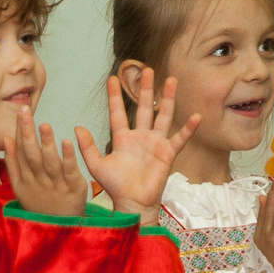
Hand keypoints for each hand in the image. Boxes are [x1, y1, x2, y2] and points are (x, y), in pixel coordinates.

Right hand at [8, 106, 89, 219]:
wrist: (59, 228)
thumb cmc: (40, 204)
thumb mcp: (20, 186)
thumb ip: (12, 162)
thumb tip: (6, 138)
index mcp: (24, 180)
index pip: (20, 152)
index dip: (19, 132)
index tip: (19, 113)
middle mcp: (38, 182)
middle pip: (31, 155)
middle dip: (27, 132)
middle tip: (25, 111)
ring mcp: (56, 185)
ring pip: (49, 162)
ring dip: (46, 143)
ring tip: (44, 124)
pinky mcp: (74, 188)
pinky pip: (70, 171)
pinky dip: (68, 157)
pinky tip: (66, 141)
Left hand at [78, 69, 199, 216]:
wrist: (132, 202)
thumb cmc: (115, 187)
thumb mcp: (96, 166)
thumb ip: (87, 147)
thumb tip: (77, 127)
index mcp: (122, 138)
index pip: (118, 112)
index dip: (115, 96)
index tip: (112, 78)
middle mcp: (140, 136)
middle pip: (144, 107)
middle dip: (145, 89)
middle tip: (147, 69)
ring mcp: (156, 143)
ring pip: (163, 115)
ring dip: (167, 98)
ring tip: (171, 80)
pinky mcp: (168, 153)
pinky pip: (180, 138)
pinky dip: (188, 128)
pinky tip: (196, 116)